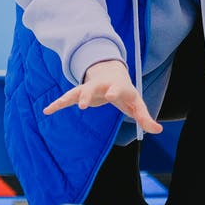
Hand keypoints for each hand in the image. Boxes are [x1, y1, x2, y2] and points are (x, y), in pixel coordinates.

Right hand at [42, 60, 161, 133]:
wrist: (110, 73)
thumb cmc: (125, 93)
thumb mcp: (136, 104)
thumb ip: (145, 118)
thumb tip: (158, 130)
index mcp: (117, 87)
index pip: (116, 89)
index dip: (113, 91)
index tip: (110, 96)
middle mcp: (101, 85)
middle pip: (93, 88)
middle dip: (87, 95)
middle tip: (82, 105)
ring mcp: (88, 88)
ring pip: (77, 92)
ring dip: (68, 99)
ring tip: (53, 108)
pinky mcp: (79, 93)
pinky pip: (66, 99)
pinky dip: (56, 104)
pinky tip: (46, 110)